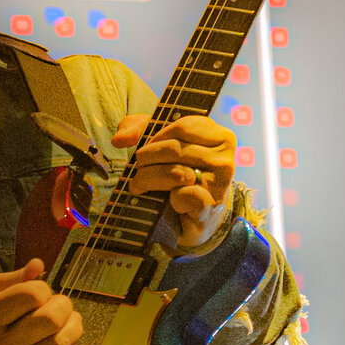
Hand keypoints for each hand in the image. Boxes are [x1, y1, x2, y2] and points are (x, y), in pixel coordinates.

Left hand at [115, 112, 235, 247]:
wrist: (198, 217)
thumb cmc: (181, 174)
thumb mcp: (163, 144)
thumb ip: (140, 129)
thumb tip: (119, 138)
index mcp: (221, 137)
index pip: (183, 126)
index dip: (157, 137)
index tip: (148, 147)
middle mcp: (225, 158)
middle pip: (174, 149)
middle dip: (146, 159)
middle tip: (138, 169)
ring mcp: (220, 184)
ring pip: (174, 172)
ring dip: (148, 179)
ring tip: (140, 185)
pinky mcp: (210, 206)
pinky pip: (183, 195)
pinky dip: (169, 198)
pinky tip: (168, 201)